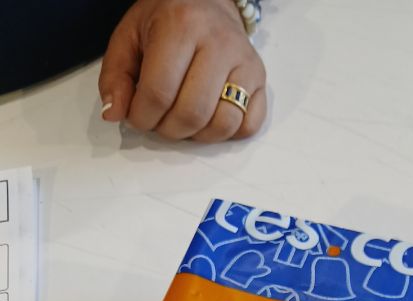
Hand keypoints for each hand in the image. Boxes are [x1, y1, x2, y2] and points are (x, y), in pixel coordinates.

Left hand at [99, 0, 265, 141]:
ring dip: (197, 135)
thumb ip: (115, 76)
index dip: (142, 117)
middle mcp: (218, 42)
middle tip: (160, 119)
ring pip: (222, 124)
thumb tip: (114, 113)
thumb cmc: (166, 21)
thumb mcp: (129, 37)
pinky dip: (227, 133)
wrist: (207, 0)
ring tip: (183, 119)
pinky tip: (209, 118)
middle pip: (191, 114)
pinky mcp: (259, 78)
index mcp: (181, 26)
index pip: (159, 93)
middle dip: (168, 129)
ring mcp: (244, 62)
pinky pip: (249, 125)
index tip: (138, 115)